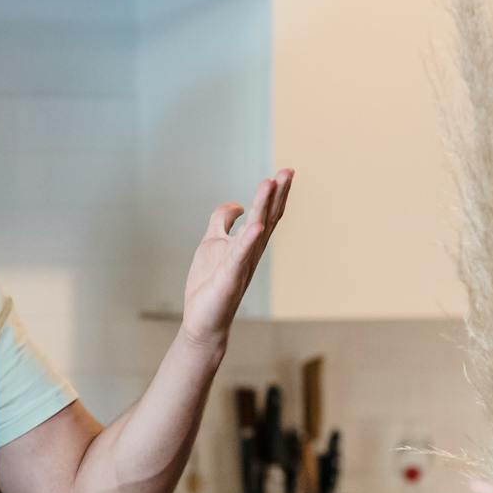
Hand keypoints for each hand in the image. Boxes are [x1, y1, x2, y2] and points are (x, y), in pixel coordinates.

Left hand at [179, 171, 293, 352]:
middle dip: (277, 194)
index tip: (285, 172)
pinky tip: (254, 226)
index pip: (265, 214)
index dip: (275, 194)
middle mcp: (250, 252)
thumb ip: (221, 221)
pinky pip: (239, 256)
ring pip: (255, 231)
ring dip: (263, 207)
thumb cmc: (210, 284)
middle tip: (288, 171)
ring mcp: (241, 264)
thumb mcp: (212, 242)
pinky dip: (248, 240)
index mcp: (247, 243)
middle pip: (267, 218)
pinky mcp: (229, 278)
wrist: (204, 321)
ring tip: (270, 183)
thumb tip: (235, 205)